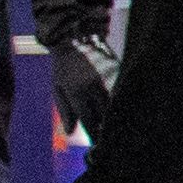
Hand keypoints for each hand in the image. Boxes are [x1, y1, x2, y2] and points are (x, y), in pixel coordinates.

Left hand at [46, 26, 122, 141]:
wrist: (76, 36)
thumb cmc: (63, 65)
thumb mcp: (58, 87)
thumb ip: (65, 110)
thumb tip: (71, 132)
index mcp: (77, 90)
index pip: (88, 119)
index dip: (94, 134)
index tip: (99, 145)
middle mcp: (94, 85)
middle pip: (106, 115)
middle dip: (107, 129)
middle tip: (111, 141)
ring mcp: (108, 77)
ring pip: (117, 104)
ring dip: (117, 118)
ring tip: (119, 129)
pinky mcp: (119, 71)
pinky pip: (123, 92)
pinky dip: (123, 103)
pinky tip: (124, 110)